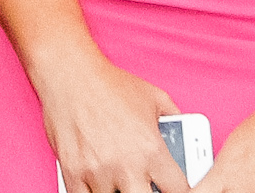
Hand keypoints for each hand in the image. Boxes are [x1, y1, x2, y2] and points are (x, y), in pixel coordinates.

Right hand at [35, 44, 193, 192]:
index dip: (176, 190)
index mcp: (152, 150)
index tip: (169, 187)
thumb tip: (183, 130)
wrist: (71, 74)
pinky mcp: (73, 172)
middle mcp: (127, 165)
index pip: (177, 190)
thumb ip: (174, 118)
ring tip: (119, 180)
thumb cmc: (111, 83)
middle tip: (143, 186)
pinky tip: (97, 185)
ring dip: (117, 191)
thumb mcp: (155, 97)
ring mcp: (98, 172)